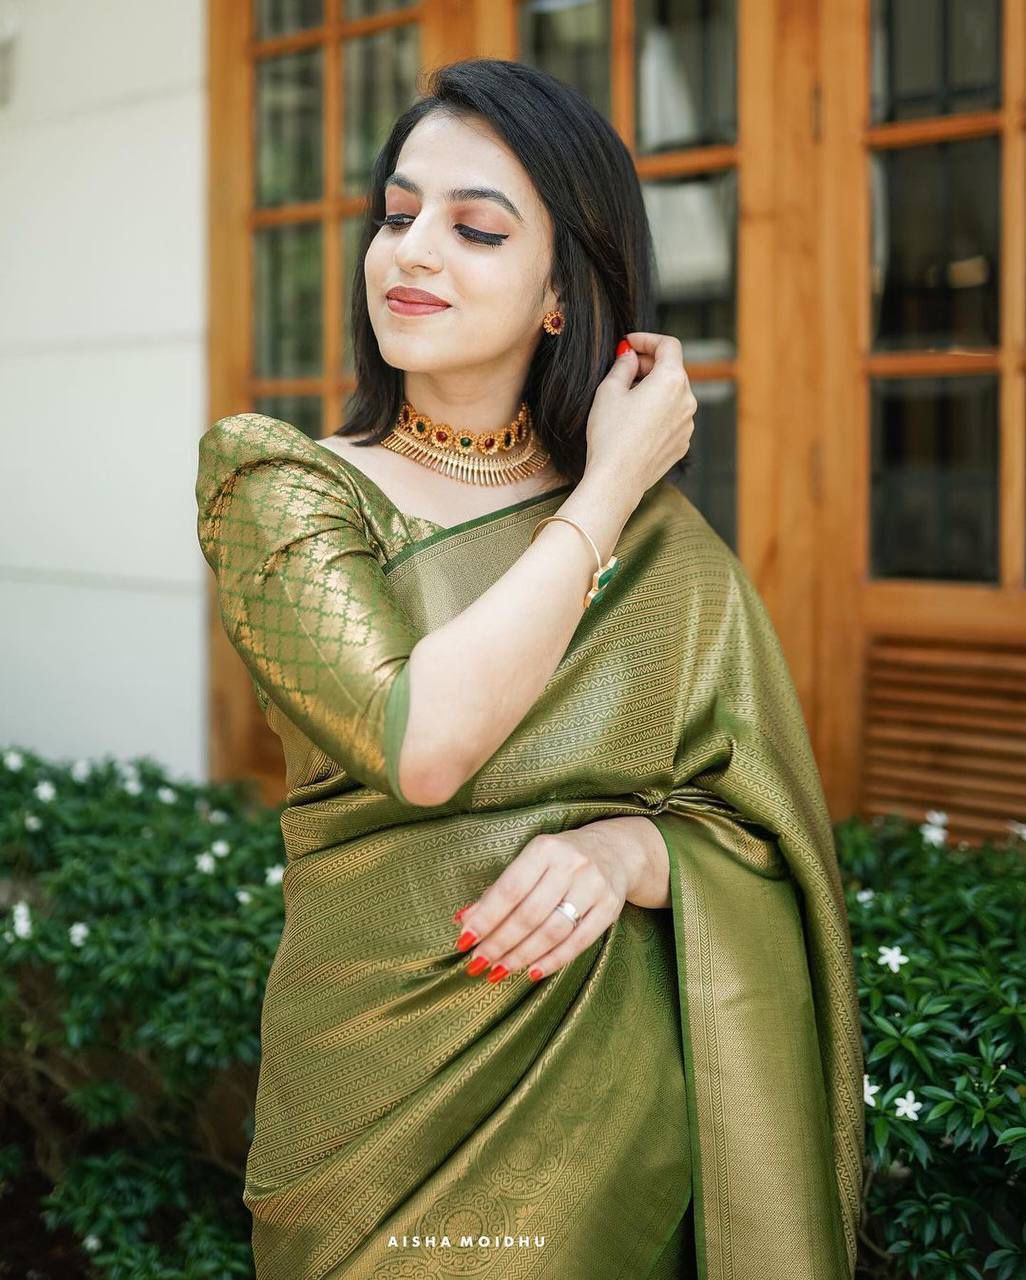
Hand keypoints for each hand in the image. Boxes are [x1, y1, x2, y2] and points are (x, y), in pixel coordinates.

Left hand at [451, 819, 649, 984]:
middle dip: (500, 943)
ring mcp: (594, 886)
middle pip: (529, 914)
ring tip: (499, 970)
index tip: (465, 940)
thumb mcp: (530, 862)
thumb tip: (464, 920)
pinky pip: (578, 942)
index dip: (486, 917)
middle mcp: (571, 865)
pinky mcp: (610, 908)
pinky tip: (532, 972)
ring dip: (522, 955)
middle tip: (478, 964)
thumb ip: (498, 890)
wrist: (614, 851)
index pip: (510, 889)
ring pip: (552, 931)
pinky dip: (552, 960)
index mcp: (545, 849)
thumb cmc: (560, 860)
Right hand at [584, 331, 697, 502]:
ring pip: (673, 395)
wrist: (617, 480)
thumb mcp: (609, 391)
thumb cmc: (610, 434)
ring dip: (653, 389)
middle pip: (672, 369)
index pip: (668, 345)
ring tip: (626, 399)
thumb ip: (623, 365)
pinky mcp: (682, 443)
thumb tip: (629, 356)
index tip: (628, 344)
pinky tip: (635, 423)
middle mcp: (687, 400)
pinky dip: (658, 411)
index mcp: (671, 380)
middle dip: (648, 365)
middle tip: (622, 370)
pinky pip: (672, 417)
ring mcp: (687, 424)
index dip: (647, 339)